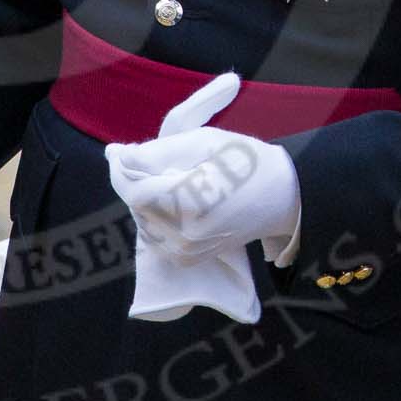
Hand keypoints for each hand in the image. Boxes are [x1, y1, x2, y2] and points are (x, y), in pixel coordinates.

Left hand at [105, 125, 300, 265]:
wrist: (283, 196)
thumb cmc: (245, 161)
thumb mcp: (202, 141)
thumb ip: (156, 150)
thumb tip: (117, 155)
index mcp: (190, 203)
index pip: (133, 189)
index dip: (120, 168)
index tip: (119, 150)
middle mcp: (184, 235)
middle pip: (136, 204)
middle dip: (137, 180)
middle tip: (160, 161)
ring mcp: (186, 252)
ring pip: (142, 219)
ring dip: (146, 197)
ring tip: (175, 180)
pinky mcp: (187, 260)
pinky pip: (154, 234)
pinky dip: (156, 214)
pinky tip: (176, 200)